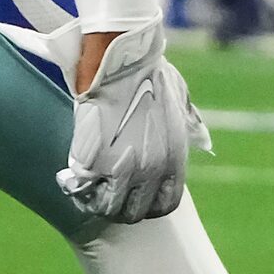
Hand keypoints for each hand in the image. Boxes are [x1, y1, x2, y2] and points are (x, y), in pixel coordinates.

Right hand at [56, 18, 209, 223]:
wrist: (121, 61)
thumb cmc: (150, 75)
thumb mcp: (182, 103)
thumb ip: (190, 127)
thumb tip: (204, 141)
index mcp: (174, 160)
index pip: (165, 205)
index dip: (149, 204)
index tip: (136, 196)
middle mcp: (151, 171)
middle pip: (134, 212)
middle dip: (120, 206)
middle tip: (106, 193)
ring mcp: (121, 170)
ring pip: (106, 207)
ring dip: (95, 200)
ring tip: (88, 187)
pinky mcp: (92, 163)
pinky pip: (82, 190)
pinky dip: (75, 187)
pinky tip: (70, 178)